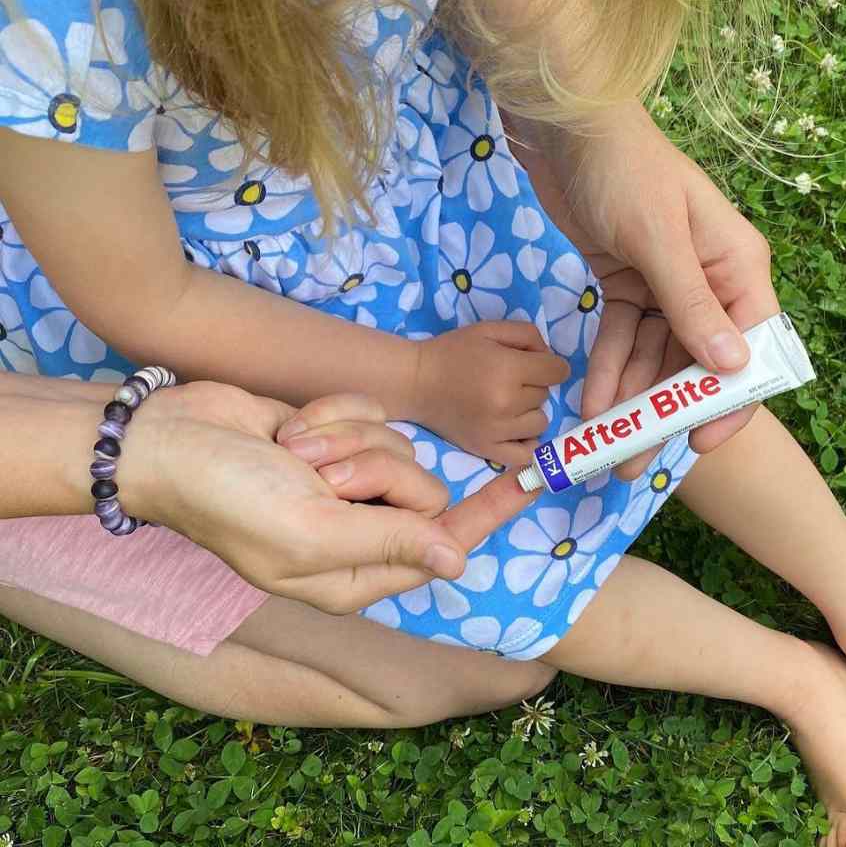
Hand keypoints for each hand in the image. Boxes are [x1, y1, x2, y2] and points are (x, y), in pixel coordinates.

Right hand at [120, 382, 538, 613]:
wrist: (172, 438)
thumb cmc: (230, 496)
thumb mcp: (309, 532)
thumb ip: (389, 544)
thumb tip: (458, 563)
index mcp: (353, 572)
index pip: (441, 546)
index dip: (488, 516)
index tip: (532, 482)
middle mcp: (357, 528)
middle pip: (421, 487)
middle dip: (376, 469)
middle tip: (320, 474)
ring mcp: (346, 481)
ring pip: (397, 445)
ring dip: (346, 440)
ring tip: (293, 452)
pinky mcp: (336, 438)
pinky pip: (371, 416)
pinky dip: (333, 415)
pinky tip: (292, 428)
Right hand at [408, 321, 570, 466]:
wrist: (416, 383)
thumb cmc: (453, 352)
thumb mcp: (490, 329)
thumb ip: (528, 335)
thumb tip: (551, 358)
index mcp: (508, 370)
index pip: (558, 371)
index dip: (550, 364)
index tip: (535, 364)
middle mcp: (506, 403)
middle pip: (546, 396)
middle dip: (533, 385)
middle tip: (508, 380)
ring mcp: (497, 431)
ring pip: (540, 423)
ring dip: (529, 412)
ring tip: (507, 404)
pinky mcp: (486, 450)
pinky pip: (525, 454)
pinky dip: (525, 442)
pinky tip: (514, 430)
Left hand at [514, 105, 779, 464]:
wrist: (566, 131)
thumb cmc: (624, 171)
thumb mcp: (658, 239)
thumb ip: (692, 304)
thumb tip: (732, 368)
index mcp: (738, 265)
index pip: (750, 346)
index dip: (728, 401)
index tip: (698, 444)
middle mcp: (710, 279)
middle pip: (696, 359)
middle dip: (664, 410)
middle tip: (632, 460)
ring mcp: (667, 282)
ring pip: (655, 354)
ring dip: (630, 397)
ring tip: (602, 443)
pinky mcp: (627, 281)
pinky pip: (623, 335)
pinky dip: (608, 367)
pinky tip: (591, 403)